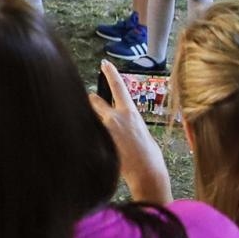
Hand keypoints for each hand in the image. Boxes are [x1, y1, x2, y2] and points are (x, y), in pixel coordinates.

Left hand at [87, 60, 171, 203]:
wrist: (147, 174)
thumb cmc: (149, 157)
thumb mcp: (142, 133)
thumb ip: (128, 124)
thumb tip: (120, 123)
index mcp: (131, 113)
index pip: (118, 87)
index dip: (111, 73)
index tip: (104, 63)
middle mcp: (116, 117)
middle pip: (94, 101)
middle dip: (91, 102)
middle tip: (90, 104)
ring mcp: (105, 129)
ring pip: (90, 117)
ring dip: (91, 121)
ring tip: (98, 133)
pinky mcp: (98, 141)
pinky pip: (89, 134)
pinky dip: (88, 137)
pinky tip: (92, 147)